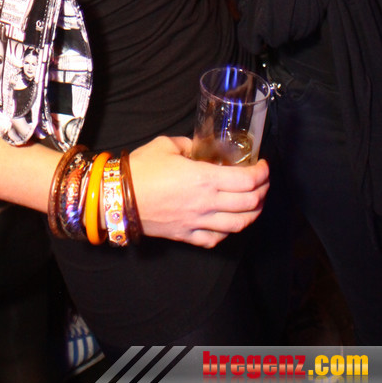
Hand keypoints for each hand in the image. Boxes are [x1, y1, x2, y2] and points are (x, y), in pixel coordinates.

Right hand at [128, 136, 268, 247]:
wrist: (117, 197)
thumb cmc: (141, 169)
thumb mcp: (166, 144)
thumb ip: (189, 144)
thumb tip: (199, 146)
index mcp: (204, 178)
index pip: (247, 180)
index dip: (262, 173)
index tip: (264, 166)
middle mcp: (206, 203)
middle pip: (249, 203)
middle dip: (263, 191)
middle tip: (263, 182)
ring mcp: (198, 222)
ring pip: (239, 225)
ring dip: (253, 213)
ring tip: (255, 202)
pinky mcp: (187, 236)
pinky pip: (216, 238)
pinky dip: (230, 231)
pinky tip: (230, 222)